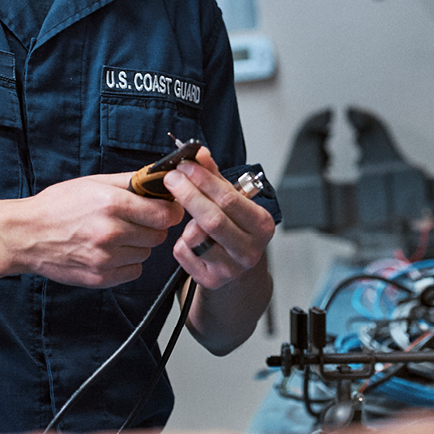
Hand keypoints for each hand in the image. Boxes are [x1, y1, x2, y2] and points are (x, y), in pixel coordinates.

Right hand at [1, 174, 181, 287]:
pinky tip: (109, 251)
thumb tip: (161, 178)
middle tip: (134, 220)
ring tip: (114, 235)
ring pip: (146, 253)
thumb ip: (131, 181)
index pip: (164, 214)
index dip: (169, 210)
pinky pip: (133, 271)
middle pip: (158, 235)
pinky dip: (127, 262)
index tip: (165, 208)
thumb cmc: (58, 206)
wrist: (26, 235)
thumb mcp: (94, 183)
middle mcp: (110, 233)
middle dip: (152, 226)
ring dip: (138, 244)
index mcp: (111, 204)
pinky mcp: (100, 278)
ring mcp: (105, 259)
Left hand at [166, 148, 275, 291]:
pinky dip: (180, 241)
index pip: (230, 200)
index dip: (204, 180)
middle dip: (188, 194)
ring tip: (189, 217)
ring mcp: (231, 268)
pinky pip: (184, 253)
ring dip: (186, 223)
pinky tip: (189, 238)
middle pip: (212, 220)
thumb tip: (199, 153)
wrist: (237, 267)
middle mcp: (250, 250)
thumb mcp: (232, 201)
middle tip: (172, 178)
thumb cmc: (235, 228)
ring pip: (195, 238)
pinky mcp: (210, 280)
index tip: (186, 166)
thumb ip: (215, 177)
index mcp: (262, 225)